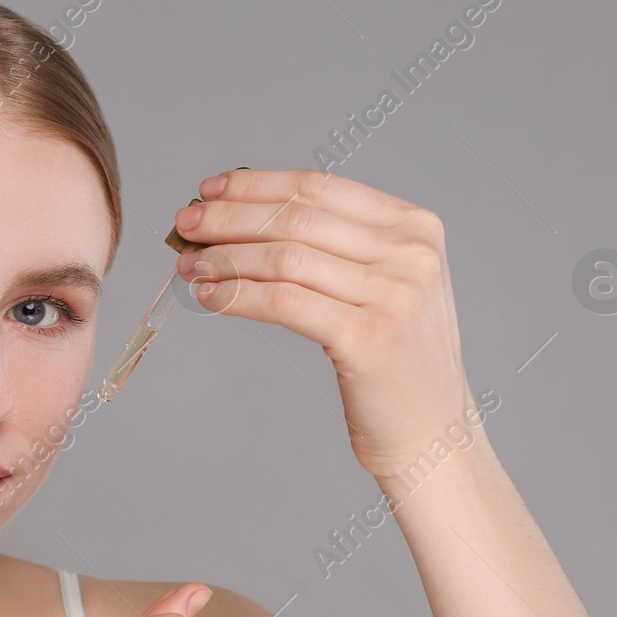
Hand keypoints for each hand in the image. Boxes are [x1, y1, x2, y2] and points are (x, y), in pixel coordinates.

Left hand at [173, 168, 479, 479]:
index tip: (210, 191)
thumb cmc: (395, 361)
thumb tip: (245, 220)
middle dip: (230, 218)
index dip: (256, 184)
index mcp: (414, 227)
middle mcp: (410, 254)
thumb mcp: (384, 285)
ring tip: (190, 265)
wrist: (430, 431)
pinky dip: (238, 296)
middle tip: (186, 224)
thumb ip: (335, 248)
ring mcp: (394, 294)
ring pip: (285, 258)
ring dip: (226, 258)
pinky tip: (210, 297)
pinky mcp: (369, 338)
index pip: (318, 188)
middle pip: (297, 219)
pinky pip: (284, 303)